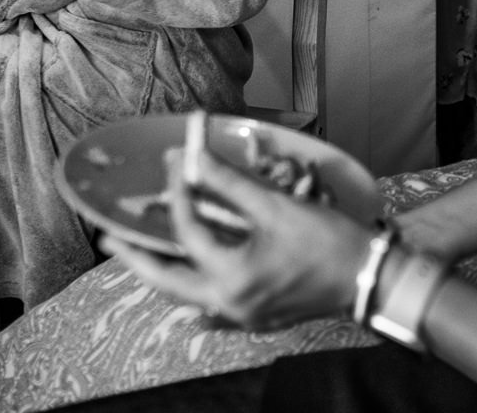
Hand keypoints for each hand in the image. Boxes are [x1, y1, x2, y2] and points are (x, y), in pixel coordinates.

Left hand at [102, 147, 373, 330]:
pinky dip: (192, 288)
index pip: (189, 229)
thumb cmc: (327, 241)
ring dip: (162, 272)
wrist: (368, 279)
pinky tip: (188, 279)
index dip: (179, 190)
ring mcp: (239, 317)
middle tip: (108, 238)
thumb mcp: (277, 207)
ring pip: (184, 296)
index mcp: (230, 275)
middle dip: (136, 256)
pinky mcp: (253, 318)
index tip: (176, 160)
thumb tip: (195, 159)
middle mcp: (226, 303)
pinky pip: (208, 306)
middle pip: (165, 280)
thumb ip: (230, 184)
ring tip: (141, 253)